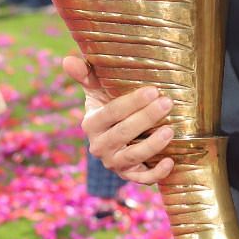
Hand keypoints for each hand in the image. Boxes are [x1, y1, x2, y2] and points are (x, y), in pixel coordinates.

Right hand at [62, 53, 173, 183]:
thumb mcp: (96, 89)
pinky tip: (170, 162)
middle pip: (123, 134)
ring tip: (170, 130)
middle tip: (167, 103)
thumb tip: (67, 59)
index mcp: (91, 124)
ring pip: (132, 157)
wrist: (114, 133)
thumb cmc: (108, 104)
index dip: (131, 103)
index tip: (153, 90)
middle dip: (146, 118)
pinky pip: (141, 179)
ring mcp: (114, 163)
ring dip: (152, 145)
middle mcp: (99, 146)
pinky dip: (156, 174)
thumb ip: (85, 74)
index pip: (111, 113)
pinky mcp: (129, 175)